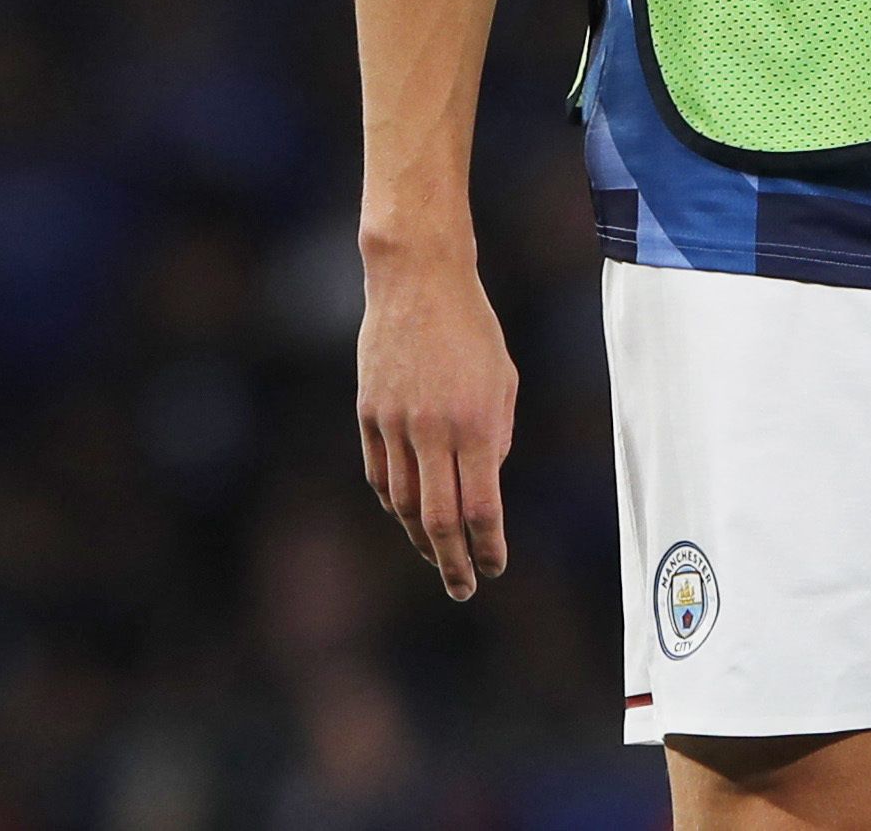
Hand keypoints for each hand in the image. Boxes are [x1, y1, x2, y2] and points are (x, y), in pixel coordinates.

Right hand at [355, 237, 516, 598]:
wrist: (417, 280)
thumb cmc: (472, 329)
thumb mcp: (503, 381)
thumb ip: (495, 438)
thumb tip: (481, 488)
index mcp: (475, 423)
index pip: (481, 508)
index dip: (488, 547)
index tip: (495, 568)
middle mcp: (432, 430)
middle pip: (439, 520)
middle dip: (452, 563)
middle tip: (463, 588)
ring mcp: (394, 424)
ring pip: (403, 504)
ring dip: (421, 539)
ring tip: (437, 557)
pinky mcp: (368, 414)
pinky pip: (379, 474)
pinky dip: (394, 503)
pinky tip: (409, 516)